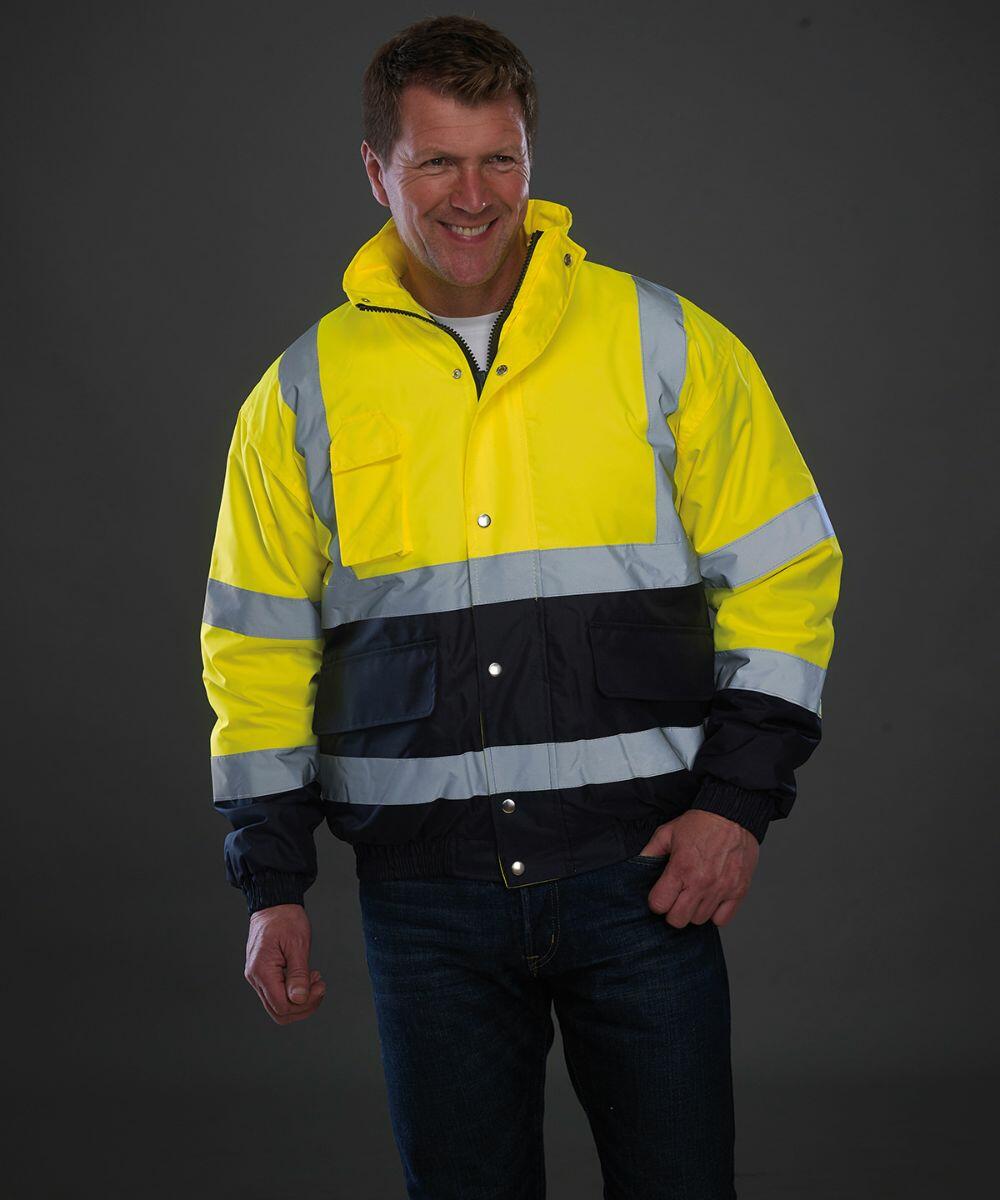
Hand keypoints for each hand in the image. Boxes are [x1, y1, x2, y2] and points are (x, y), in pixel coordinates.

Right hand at [244, 903, 326, 1023]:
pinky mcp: (263, 974)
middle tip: (319, 987)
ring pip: (278, 1006)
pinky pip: (277, 994)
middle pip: (278, 1011)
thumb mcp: (297, 944)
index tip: (319, 987)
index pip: (281, 1006)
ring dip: (300, 1000)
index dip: (303, 1004)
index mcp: (261, 970)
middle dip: (303, 1006)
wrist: (274, 904)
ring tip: (314, 980)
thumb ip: (298, 974)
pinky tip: (306, 978)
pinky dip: (293, 992)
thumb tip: (299, 999)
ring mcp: (257, 977)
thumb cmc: (285, 919)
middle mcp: (255, 978)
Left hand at [636, 809, 758, 927]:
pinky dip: (715, 913)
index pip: (659, 904)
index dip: (656, 901)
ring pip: (699, 920)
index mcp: (681, 868)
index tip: (661, 894)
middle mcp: (701, 882)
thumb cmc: (701, 822)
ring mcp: (721, 889)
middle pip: (678, 920)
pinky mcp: (738, 891)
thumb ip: (650, 851)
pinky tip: (710, 899)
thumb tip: (637, 865)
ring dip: (693, 911)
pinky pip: (722, 919)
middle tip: (676, 898)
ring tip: (694, 895)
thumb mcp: (668, 832)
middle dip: (672, 912)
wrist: (732, 814)